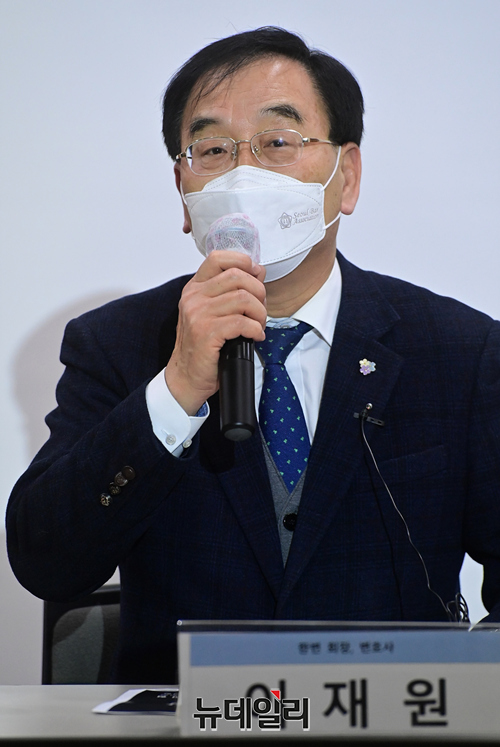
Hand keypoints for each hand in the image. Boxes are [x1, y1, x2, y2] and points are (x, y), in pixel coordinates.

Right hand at [165, 251, 265, 414]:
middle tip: (259, 311)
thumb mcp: (211, 313)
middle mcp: (194, 297)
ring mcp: (198, 314)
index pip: (218, 258)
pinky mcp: (206, 333)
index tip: (256, 277)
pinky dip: (255, 329)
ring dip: (259, 313)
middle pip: (238, 276)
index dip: (243, 262)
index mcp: (195, 288)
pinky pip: (242, 322)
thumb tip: (258, 272)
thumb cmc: (203, 347)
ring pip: (243, 298)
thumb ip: (230, 292)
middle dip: (259, 293)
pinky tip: (254, 337)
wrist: (186, 378)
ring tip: (257, 326)